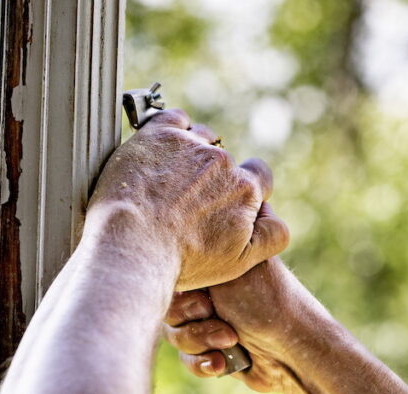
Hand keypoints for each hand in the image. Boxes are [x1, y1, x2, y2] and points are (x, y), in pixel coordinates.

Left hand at [88, 109, 288, 289]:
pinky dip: (172, 129)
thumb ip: (271, 236)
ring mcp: (192, 146)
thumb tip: (275, 216)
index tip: (225, 199)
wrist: (132, 245)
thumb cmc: (182, 260)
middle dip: (212, 174)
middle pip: (226, 159)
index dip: (246, 186)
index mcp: (246, 190)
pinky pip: (175, 118)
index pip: (260, 175)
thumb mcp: (240, 262)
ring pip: (201, 138)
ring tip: (168, 177)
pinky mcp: (160, 134)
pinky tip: (160, 150)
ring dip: (192, 151)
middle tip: (186, 198)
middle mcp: (224, 163)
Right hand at [163, 257, 322, 392]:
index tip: (206, 300)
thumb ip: (197, 257)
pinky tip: (223, 364)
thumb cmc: (265, 302)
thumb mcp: (229, 268)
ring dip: (200, 341)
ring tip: (230, 341)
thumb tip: (175, 233)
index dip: (182, 293)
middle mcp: (212, 291)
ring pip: (175, 335)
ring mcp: (212, 321)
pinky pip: (188, 359)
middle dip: (191, 319)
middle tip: (215, 315)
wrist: (292, 350)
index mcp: (217, 265)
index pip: (172, 276)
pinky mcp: (215, 351)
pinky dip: (204, 362)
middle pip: (168, 307)